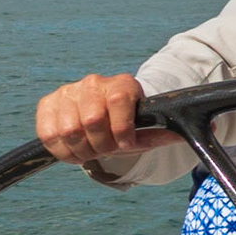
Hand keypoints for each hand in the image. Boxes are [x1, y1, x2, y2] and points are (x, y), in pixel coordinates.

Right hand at [35, 73, 173, 164]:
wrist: (103, 114)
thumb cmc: (127, 124)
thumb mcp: (146, 128)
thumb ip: (163, 133)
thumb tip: (188, 134)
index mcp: (122, 84)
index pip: (119, 101)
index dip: (122, 129)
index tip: (126, 145)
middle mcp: (93, 83)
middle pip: (92, 120)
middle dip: (101, 145)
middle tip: (106, 151)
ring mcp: (68, 91)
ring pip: (69, 130)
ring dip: (82, 151)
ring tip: (91, 151)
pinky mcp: (47, 104)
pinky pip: (48, 134)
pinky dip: (62, 151)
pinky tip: (74, 151)